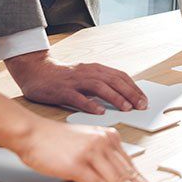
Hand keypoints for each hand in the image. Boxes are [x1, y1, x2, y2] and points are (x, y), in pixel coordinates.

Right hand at [5, 50, 147, 114]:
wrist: (36, 72)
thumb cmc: (64, 78)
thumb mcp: (86, 77)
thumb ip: (102, 85)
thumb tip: (124, 98)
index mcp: (96, 69)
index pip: (120, 76)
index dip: (134, 88)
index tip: (144, 100)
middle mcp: (88, 72)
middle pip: (113, 80)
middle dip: (130, 93)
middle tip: (140, 106)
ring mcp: (75, 81)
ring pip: (99, 86)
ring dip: (114, 97)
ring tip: (125, 108)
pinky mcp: (62, 90)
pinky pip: (78, 97)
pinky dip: (89, 104)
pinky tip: (99, 112)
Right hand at [13, 116, 169, 181]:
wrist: (31, 133)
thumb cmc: (55, 141)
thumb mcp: (86, 143)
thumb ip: (103, 157)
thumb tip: (119, 179)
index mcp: (109, 137)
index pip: (131, 165)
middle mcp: (104, 143)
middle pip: (129, 173)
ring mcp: (92, 153)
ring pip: (119, 180)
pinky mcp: (77, 165)